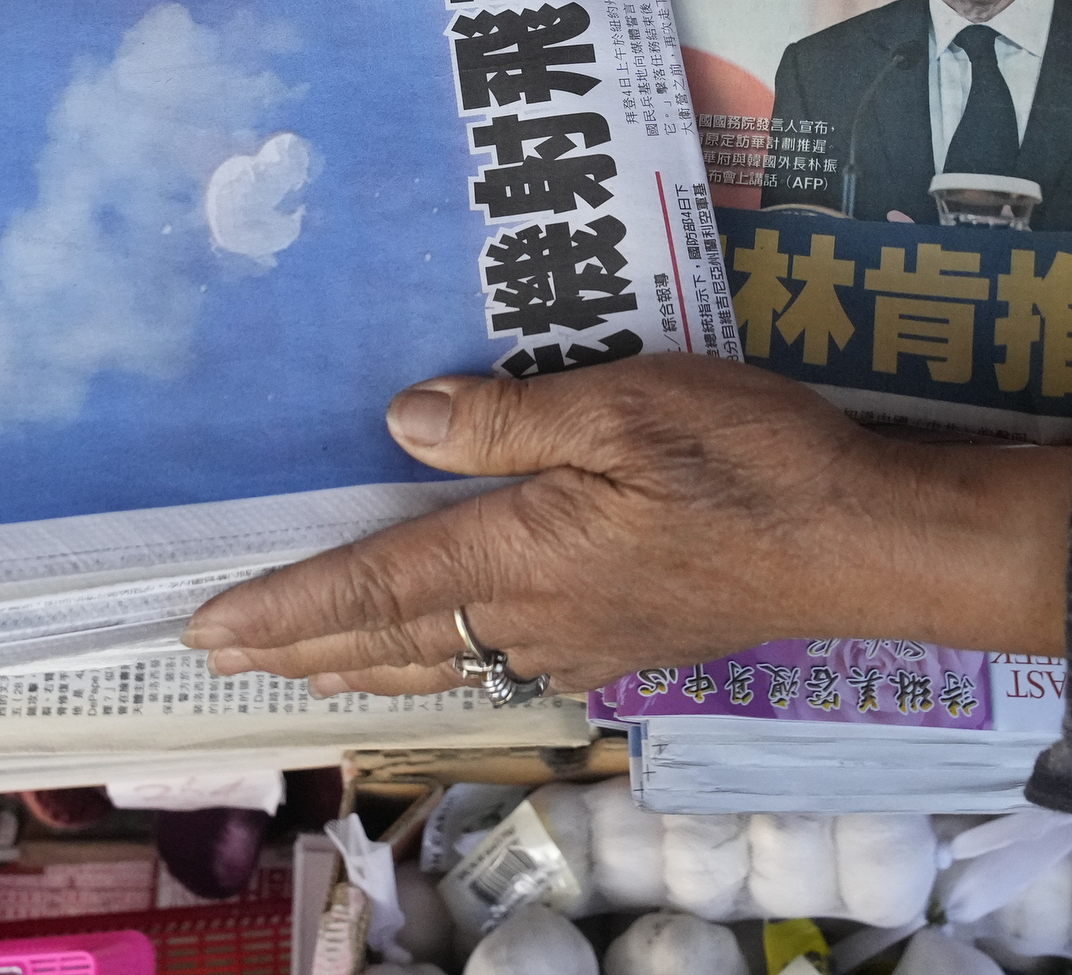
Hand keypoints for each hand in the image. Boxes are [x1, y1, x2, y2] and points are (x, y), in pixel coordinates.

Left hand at [182, 354, 1071, 694]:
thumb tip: (403, 427)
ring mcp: (585, 641)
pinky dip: (440, 663)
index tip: (205, 630)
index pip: (375, 589)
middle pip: (392, 641)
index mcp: (523, 556)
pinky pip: (502, 662)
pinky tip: (443, 654)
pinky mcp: (628, 641)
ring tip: (303, 667)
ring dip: (362, 663)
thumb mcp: (628, 404)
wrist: (866, 541)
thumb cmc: (754, 458)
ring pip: (444, 661)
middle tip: (219, 654)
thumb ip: (508, 420)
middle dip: (300, 646)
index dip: (285, 607)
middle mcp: (537, 618)